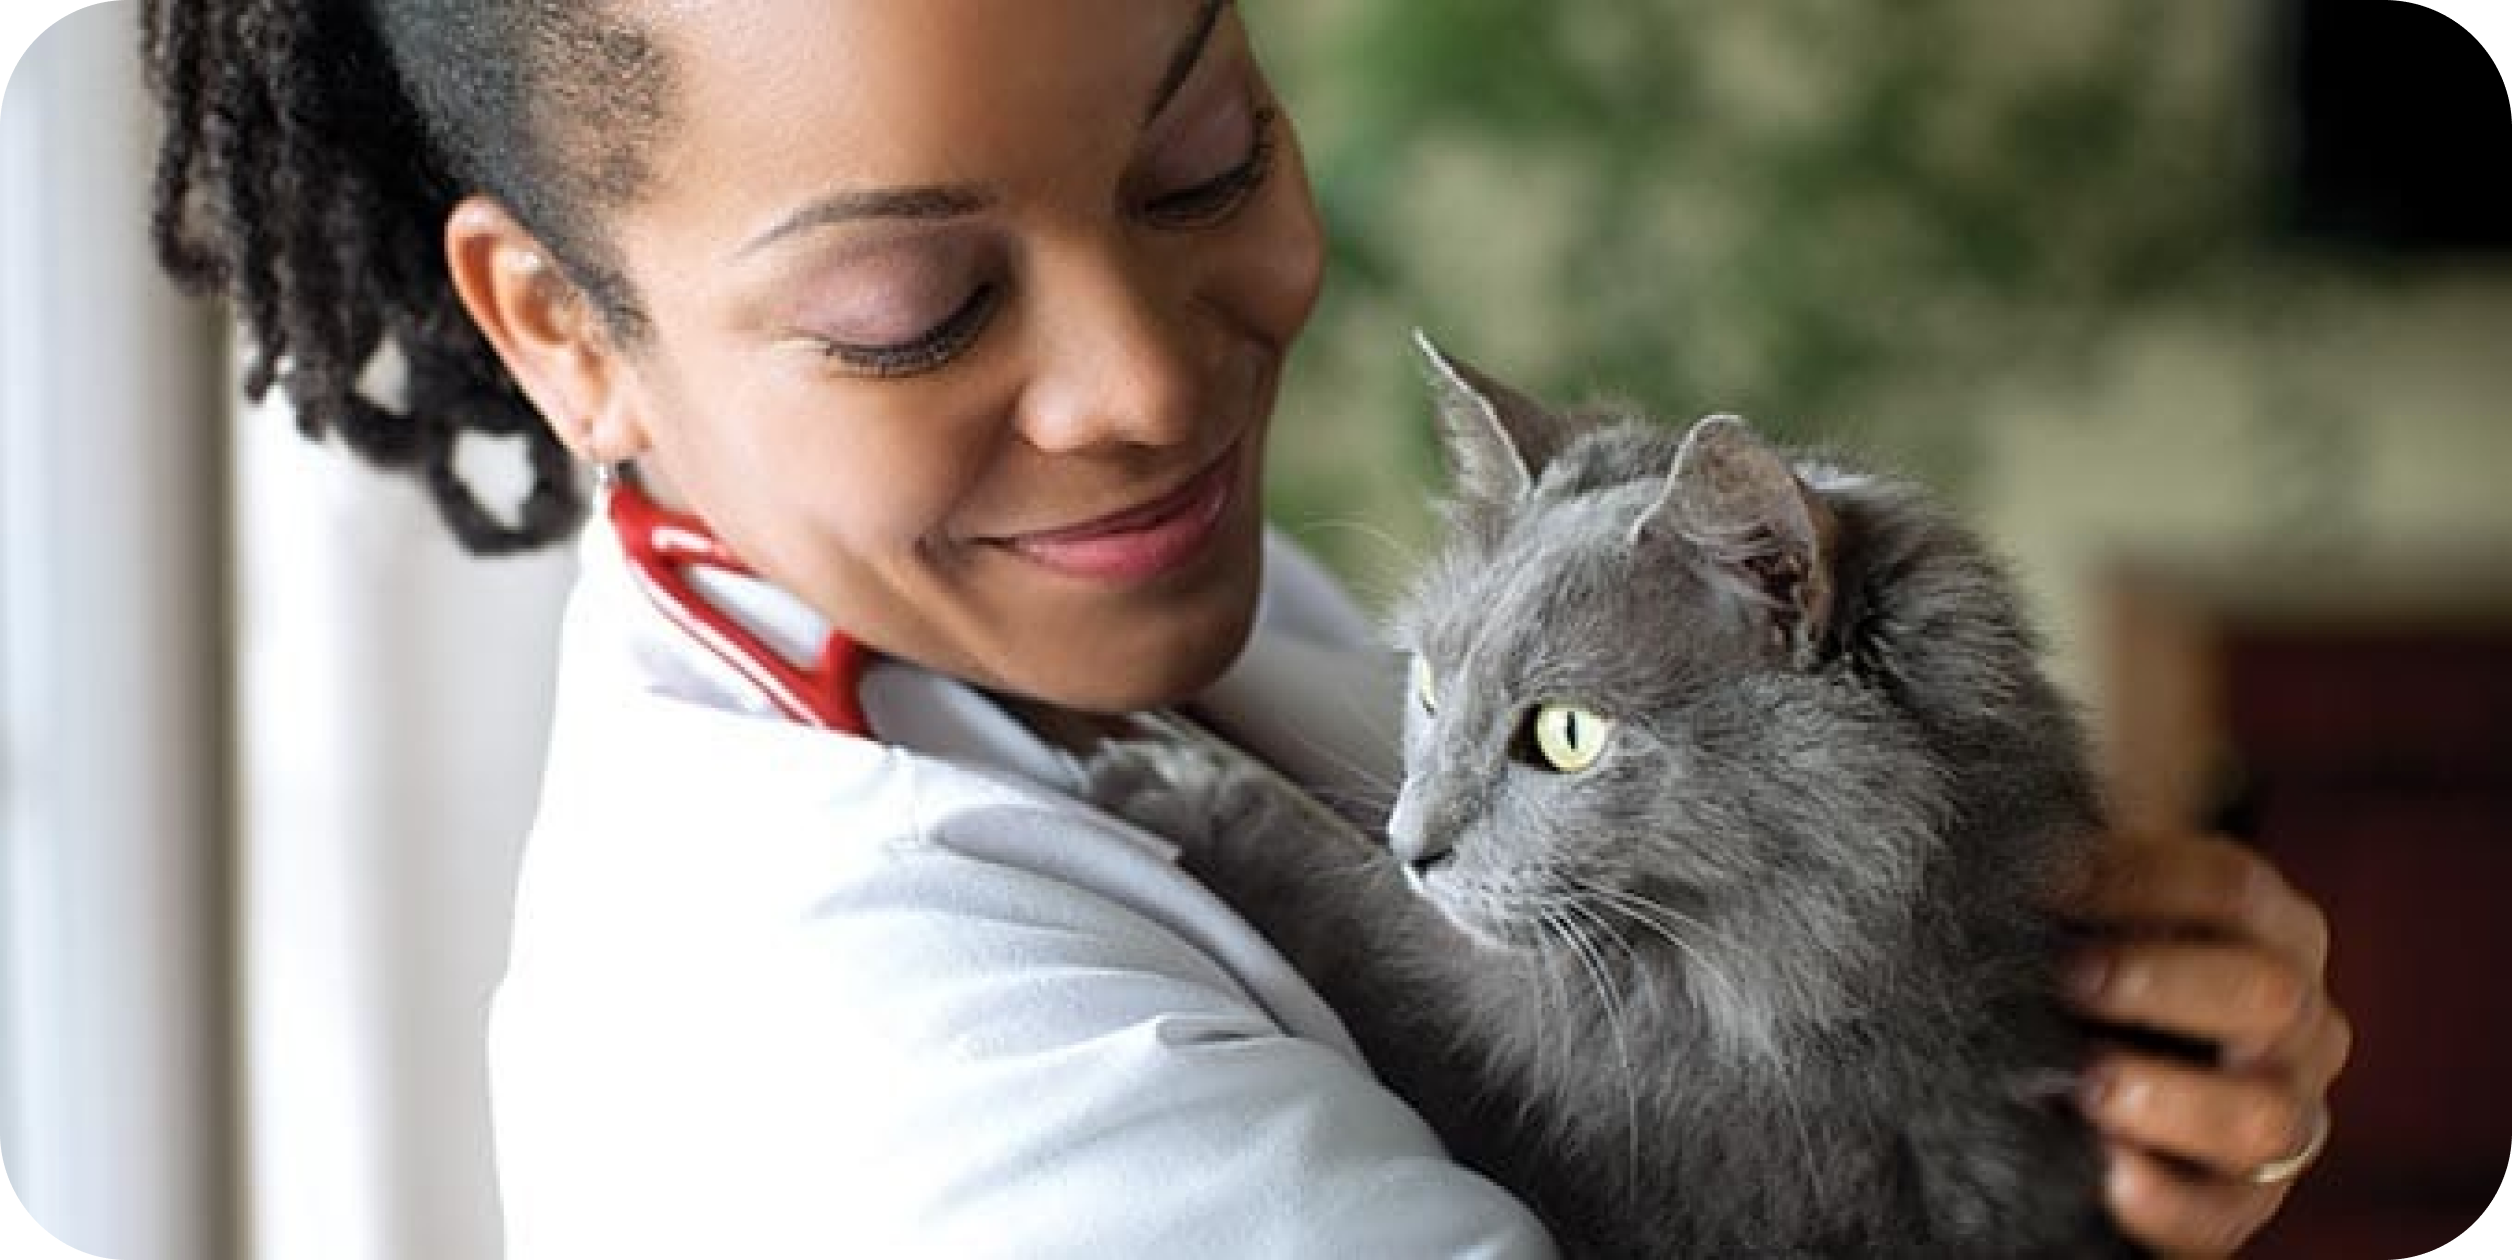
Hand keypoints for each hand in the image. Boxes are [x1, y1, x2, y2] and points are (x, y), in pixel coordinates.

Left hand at [2061, 832, 2352, 1256]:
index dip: (2134, 880)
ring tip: (2080, 1083)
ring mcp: (2287, 1111)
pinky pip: (2222, 1216)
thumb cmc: (2099, 957)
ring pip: (2264, 1117)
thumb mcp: (2105, 911)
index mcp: (2274, 930)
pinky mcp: (2245, 1200)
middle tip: (2062, 979)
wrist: (2115, 1060)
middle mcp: (2299, 1020)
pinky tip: (2104, 1173)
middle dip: (2153, 982)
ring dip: (2162, 1097)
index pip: (2233, 887)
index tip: (2043, 886)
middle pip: (2266, 994)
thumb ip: (2080, 889)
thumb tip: (2001, 866)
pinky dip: (2163, 1200)